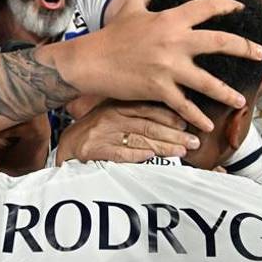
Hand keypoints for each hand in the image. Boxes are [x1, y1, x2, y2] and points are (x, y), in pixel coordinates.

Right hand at [57, 102, 199, 162]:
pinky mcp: (94, 149)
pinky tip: (152, 157)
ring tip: (182, 151)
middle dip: (175, 134)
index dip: (171, 116)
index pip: (149, 108)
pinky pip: (121, 152)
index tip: (188, 124)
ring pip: (140, 138)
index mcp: (118, 104)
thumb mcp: (115, 116)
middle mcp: (112, 116)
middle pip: (149, 124)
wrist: (66, 145)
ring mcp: (102, 132)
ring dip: (163, 146)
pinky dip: (138, 155)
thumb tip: (173, 121)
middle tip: (194, 142)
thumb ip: (138, 116)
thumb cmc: (96, 131)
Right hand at [58, 0, 261, 131]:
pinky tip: (207, 126)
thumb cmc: (111, 35)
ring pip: (207, 81)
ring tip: (241, 101)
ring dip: (227, 93)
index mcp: (170, 19)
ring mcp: (168, 67)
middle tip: (261, 54)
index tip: (242, 10)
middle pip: (219, 42)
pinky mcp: (158, 89)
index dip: (227, 7)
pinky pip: (184, 106)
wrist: (90, 60)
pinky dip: (197, 117)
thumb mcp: (132, 7)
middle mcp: (174, 41)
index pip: (206, 8)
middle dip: (244, 48)